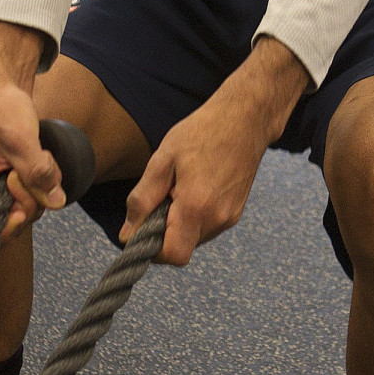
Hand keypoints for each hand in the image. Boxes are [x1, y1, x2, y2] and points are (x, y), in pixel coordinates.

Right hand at [0, 21, 62, 239]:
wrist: (3, 85)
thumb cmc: (1, 109)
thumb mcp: (21, 140)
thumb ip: (37, 173)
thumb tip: (56, 201)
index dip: (0, 231)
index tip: (20, 214)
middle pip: (7, 219)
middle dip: (29, 202)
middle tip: (34, 174)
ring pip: (24, 203)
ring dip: (40, 187)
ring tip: (41, 158)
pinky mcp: (12, 173)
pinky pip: (31, 189)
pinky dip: (42, 178)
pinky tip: (44, 157)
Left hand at [121, 37, 308, 266]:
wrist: (246, 119)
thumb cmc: (202, 132)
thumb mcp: (163, 159)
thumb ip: (143, 200)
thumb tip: (127, 234)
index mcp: (197, 207)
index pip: (172, 255)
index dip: (152, 249)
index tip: (143, 226)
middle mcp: (217, 219)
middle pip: (182, 248)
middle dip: (163, 232)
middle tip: (161, 196)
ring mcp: (230, 218)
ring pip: (193, 239)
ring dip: (178, 224)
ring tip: (180, 188)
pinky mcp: (235, 213)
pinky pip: (206, 228)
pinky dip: (193, 217)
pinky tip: (194, 188)